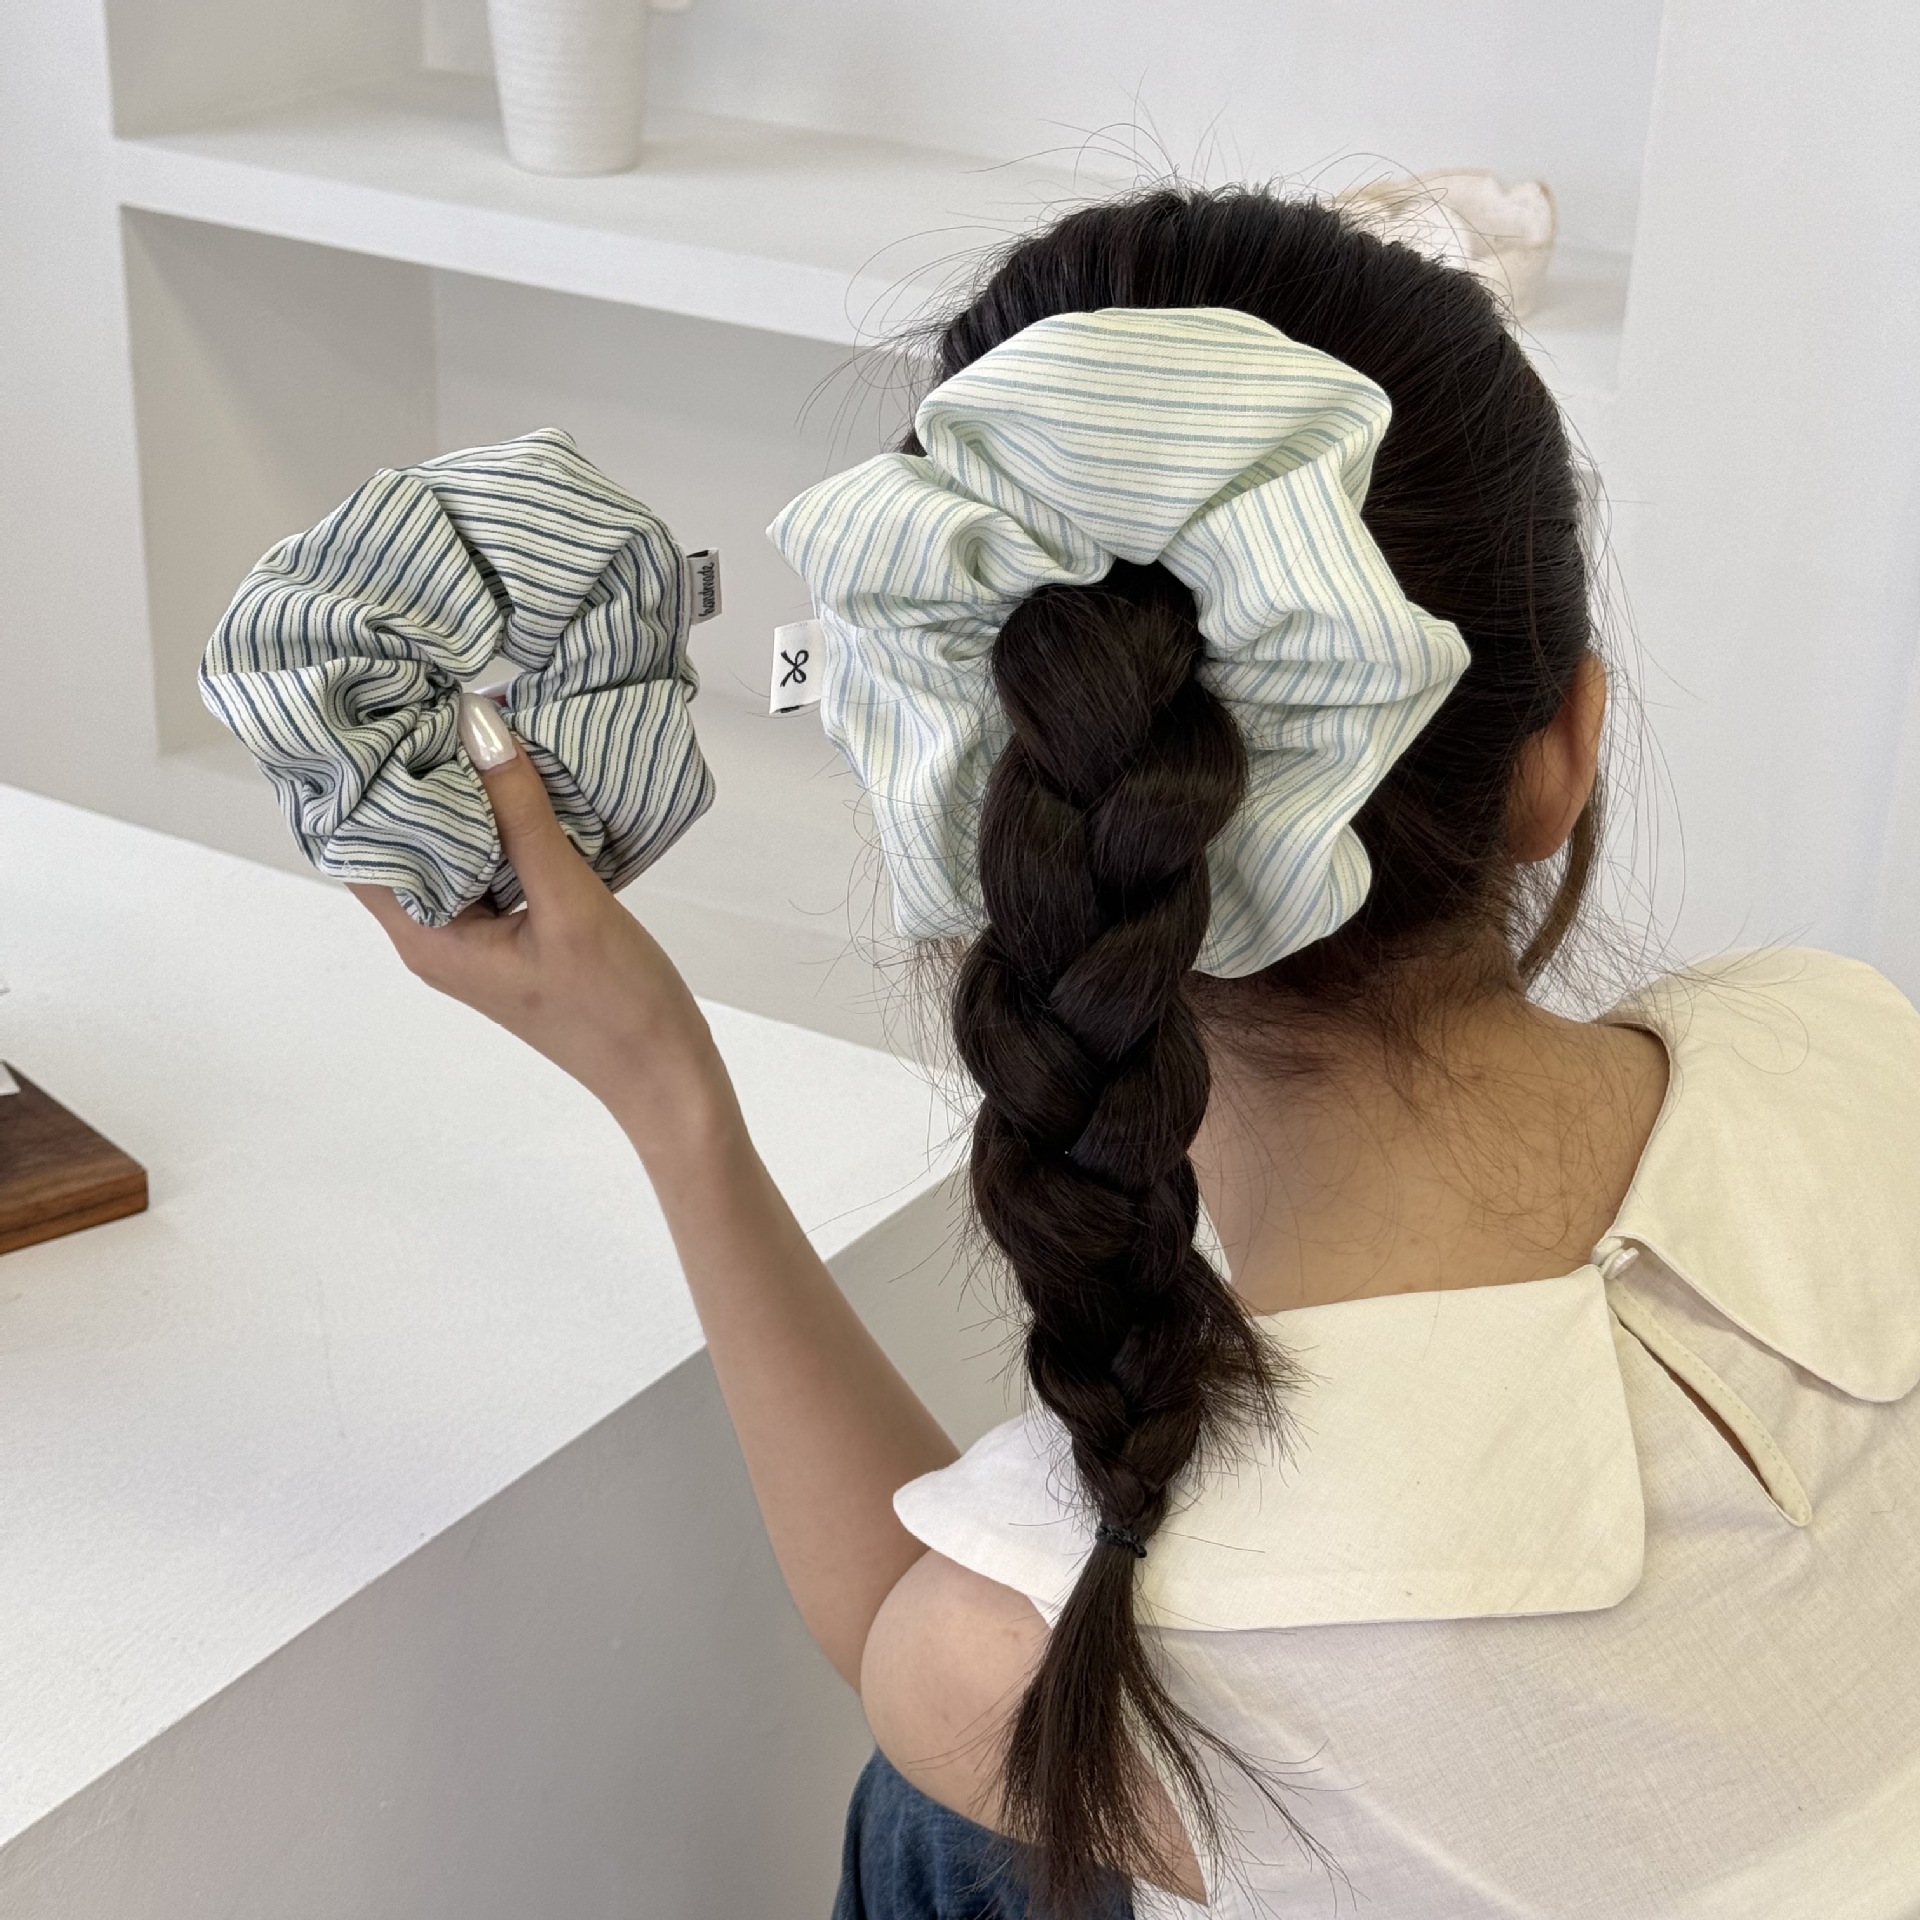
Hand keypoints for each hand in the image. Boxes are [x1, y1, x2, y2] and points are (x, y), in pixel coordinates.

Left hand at [351, 695, 729, 1162]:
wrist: (668, 1076)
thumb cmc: (615, 1006)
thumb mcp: (570, 900)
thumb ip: (522, 813)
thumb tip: (477, 722)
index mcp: (428, 938)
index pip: (359, 847)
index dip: (356, 782)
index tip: (369, 713)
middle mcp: (436, 938)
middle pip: (399, 843)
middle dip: (408, 776)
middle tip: (420, 696)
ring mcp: (475, 938)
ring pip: (446, 851)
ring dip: (457, 796)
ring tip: (466, 721)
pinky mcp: (513, 934)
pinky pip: (487, 864)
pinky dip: (497, 822)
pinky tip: (520, 779)